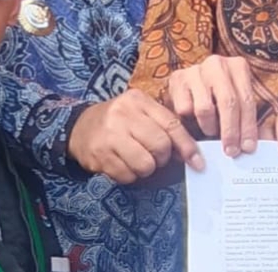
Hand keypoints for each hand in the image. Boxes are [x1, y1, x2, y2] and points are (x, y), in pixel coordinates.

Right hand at [68, 89, 203, 183]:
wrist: (79, 127)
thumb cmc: (119, 120)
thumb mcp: (140, 113)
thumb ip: (164, 126)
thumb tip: (190, 154)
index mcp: (138, 101)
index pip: (171, 124)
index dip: (187, 146)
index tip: (198, 163)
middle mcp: (123, 114)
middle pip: (161, 146)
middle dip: (162, 158)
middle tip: (154, 156)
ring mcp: (110, 135)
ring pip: (146, 164)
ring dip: (146, 169)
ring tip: (136, 159)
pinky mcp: (100, 155)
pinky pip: (128, 175)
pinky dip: (129, 175)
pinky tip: (121, 163)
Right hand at [166, 55, 257, 157]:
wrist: (188, 84)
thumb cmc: (217, 97)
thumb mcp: (235, 100)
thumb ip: (244, 116)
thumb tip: (249, 146)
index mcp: (238, 66)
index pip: (246, 100)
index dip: (248, 126)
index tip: (248, 148)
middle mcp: (217, 63)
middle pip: (228, 102)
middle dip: (231, 131)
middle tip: (230, 151)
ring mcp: (196, 69)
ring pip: (205, 108)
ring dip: (209, 127)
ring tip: (211, 132)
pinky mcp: (177, 79)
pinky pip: (185, 109)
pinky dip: (189, 121)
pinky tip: (193, 122)